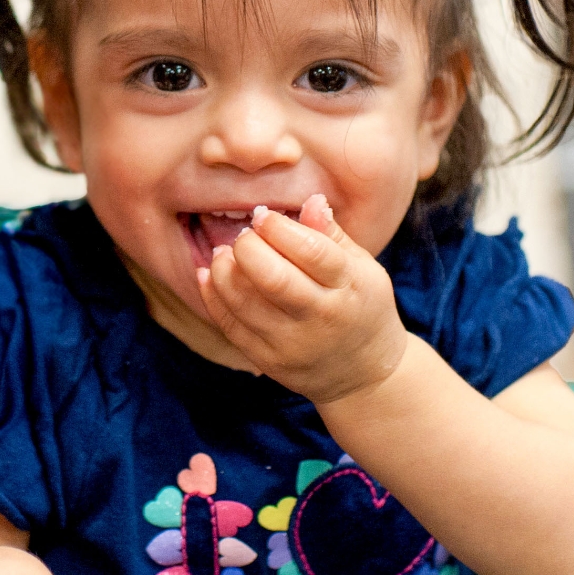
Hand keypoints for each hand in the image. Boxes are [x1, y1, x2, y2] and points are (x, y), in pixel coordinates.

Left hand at [196, 195, 407, 404]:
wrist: (363, 373)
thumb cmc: (362, 307)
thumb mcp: (363, 268)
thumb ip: (333, 236)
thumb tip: (310, 201)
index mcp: (350, 287)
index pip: (311, 252)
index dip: (279, 229)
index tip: (263, 215)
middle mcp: (322, 318)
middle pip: (274, 279)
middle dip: (249, 248)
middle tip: (245, 235)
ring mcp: (293, 344)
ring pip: (245, 303)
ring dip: (224, 270)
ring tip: (224, 252)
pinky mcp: (268, 361)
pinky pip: (230, 326)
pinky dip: (213, 296)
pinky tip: (210, 274)